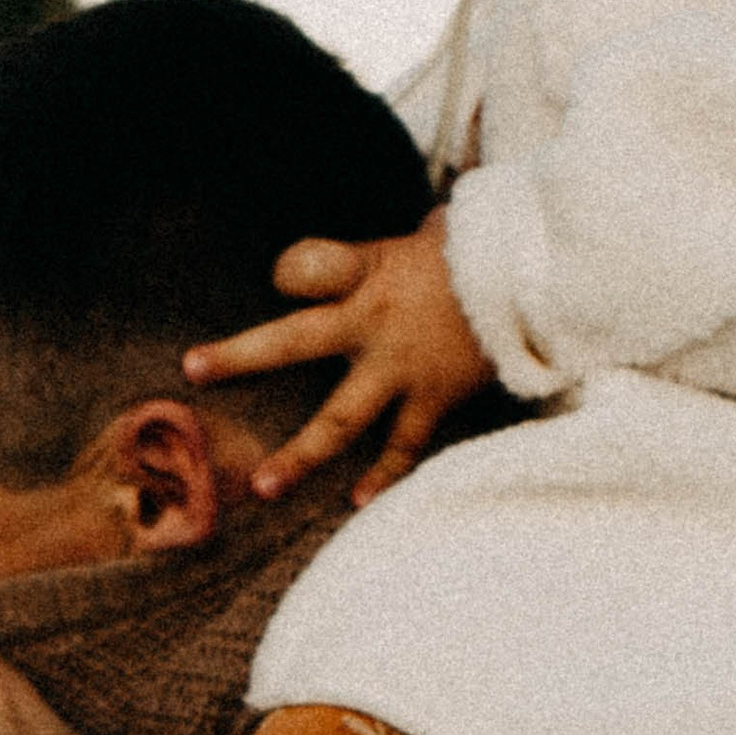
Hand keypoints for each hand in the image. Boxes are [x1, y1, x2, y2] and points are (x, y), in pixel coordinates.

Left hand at [183, 209, 490, 505]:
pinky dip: (383, 476)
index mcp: (369, 272)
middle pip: (294, 339)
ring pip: (341, 417)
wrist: (541, 279)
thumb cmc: (480, 250)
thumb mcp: (427, 231)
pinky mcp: (433, 397)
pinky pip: (402, 444)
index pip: (305, 267)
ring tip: (262, 486)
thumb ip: (383, 252)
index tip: (280, 279)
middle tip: (194, 369)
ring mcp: (401, 366)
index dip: (289, 272)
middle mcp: (374, 321)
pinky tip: (355, 503)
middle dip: (242, 356)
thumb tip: (380, 248)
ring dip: (301, 454)